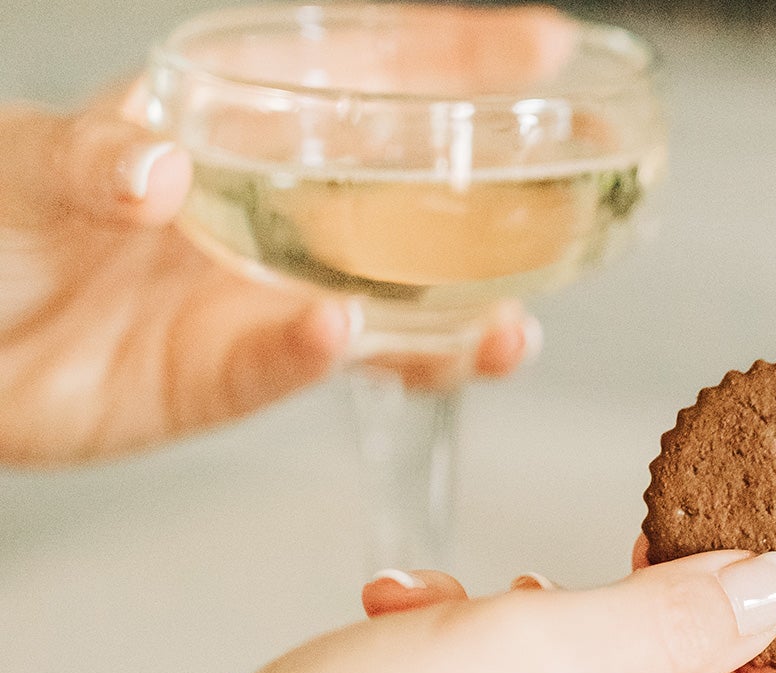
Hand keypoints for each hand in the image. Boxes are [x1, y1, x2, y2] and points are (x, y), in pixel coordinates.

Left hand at [0, 81, 535, 465]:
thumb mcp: (25, 162)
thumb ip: (92, 158)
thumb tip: (159, 170)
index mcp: (227, 126)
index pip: (360, 79)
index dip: (456, 61)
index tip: (544, 47)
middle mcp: (259, 215)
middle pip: (403, 205)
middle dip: (499, 201)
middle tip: (579, 195)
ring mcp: (249, 301)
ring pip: (381, 314)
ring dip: (452, 325)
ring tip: (510, 330)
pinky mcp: (219, 380)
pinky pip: (287, 373)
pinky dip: (321, 361)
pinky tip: (349, 344)